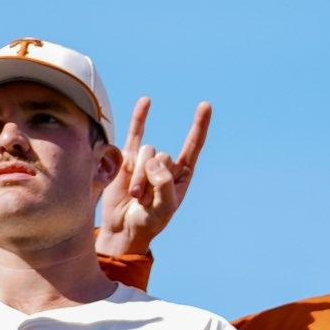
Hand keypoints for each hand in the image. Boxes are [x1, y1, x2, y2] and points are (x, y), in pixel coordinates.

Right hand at [95, 96, 210, 259]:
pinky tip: (146, 101)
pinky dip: (140, 117)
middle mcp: (166, 164)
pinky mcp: (128, 159)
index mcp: (181, 174)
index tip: (205, 105)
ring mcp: (147, 160)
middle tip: (144, 200)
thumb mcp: (164, 208)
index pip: (193, 145)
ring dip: (138, 176)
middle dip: (150, 178)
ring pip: (145, 153)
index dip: (199, 126)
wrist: (124, 228)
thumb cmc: (148, 221)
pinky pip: (135, 134)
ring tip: (135, 196)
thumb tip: (154, 159)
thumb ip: (164, 184)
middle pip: (162, 156)